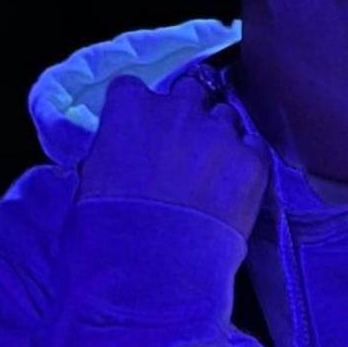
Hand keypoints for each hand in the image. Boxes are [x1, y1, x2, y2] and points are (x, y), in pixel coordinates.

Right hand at [75, 64, 270, 235]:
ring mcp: (218, 131)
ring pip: (224, 116)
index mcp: (130, 106)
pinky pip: (254, 146)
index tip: (144, 130)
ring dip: (219, 135)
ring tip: (216, 167)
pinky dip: (247, 159)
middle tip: (185, 145)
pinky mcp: (251, 159)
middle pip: (189, 91)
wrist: (156, 257)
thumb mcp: (93, 175)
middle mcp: (177, 108)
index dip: (140, 110)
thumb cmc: (110, 221)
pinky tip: (239, 183)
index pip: (134, 89)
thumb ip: (112, 149)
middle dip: (187, 112)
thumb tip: (121, 154)